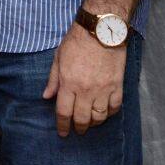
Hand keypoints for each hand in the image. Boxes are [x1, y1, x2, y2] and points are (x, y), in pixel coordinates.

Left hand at [42, 22, 126, 136]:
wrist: (101, 31)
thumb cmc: (76, 42)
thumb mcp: (58, 58)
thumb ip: (53, 79)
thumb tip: (46, 97)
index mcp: (69, 83)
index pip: (64, 112)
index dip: (62, 125)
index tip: (63, 133)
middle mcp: (86, 90)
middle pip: (83, 118)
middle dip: (79, 127)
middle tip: (77, 130)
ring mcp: (104, 89)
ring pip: (100, 116)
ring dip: (94, 123)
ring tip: (90, 123)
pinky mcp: (117, 86)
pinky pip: (115, 107)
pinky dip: (109, 113)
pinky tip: (105, 113)